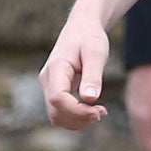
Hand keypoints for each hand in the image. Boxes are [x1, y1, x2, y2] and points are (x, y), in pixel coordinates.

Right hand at [39, 16, 110, 131]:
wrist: (81, 29)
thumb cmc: (90, 39)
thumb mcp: (96, 54)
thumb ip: (92, 76)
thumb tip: (90, 99)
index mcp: (56, 69)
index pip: (57, 99)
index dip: (77, 111)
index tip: (100, 110)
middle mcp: (47, 80)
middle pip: (55, 112)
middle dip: (79, 118)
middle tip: (102, 112)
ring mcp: (49, 86)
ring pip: (56, 116)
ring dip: (77, 121)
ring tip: (100, 112)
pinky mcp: (55, 91)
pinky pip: (61, 112)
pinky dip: (76, 117)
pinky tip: (93, 110)